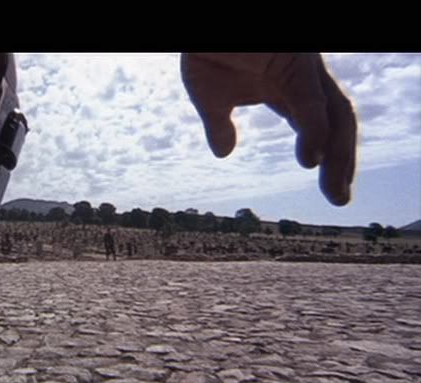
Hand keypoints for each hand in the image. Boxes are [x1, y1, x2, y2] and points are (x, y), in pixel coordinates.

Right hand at [180, 53, 356, 205]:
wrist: (198, 25)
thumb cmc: (206, 50)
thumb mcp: (209, 98)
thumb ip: (219, 125)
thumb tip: (223, 154)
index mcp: (290, 89)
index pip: (322, 127)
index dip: (332, 158)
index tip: (334, 193)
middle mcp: (304, 79)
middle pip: (340, 122)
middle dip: (343, 162)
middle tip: (340, 200)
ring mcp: (302, 68)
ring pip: (336, 114)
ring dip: (338, 153)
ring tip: (334, 189)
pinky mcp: (293, 61)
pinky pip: (310, 100)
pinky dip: (314, 131)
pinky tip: (311, 159)